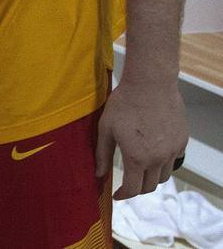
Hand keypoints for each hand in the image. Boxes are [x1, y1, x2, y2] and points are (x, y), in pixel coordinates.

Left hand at [96, 75, 188, 198]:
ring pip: (164, 175)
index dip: (123, 195)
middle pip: (150, 185)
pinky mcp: (182, 140)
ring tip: (140, 169)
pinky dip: (164, 162)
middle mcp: (158, 158)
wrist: (150, 84)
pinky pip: (174, 159)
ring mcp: (173, 150)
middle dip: (137, 188)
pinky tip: (153, 152)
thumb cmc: (124, 104)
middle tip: (127, 183)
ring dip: (152, 177)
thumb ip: (102, 154)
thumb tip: (98, 174)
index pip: (133, 188)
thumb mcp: (106, 128)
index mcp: (137, 157)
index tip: (116, 195)